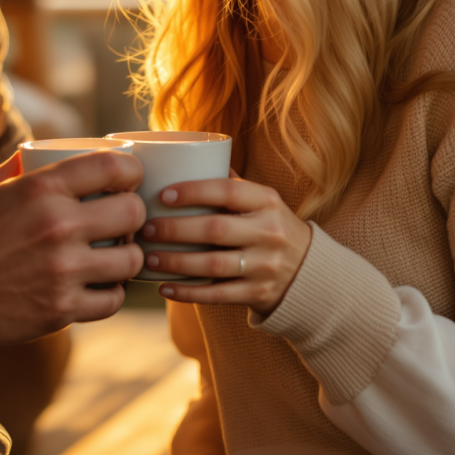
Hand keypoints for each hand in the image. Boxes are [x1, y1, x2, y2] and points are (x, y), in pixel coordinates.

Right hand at [0, 151, 145, 343]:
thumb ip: (17, 166)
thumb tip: (39, 151)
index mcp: (40, 188)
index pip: (113, 166)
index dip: (130, 170)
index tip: (128, 178)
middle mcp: (57, 226)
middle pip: (132, 212)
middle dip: (133, 213)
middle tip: (122, 219)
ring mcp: (62, 270)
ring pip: (131, 260)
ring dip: (126, 256)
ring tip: (113, 254)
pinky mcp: (62, 309)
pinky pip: (113, 300)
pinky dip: (110, 292)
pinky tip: (99, 285)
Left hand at [140, 175, 310, 314]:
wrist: (308, 270)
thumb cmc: (269, 225)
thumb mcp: (262, 200)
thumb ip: (231, 184)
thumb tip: (187, 159)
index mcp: (267, 201)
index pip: (228, 192)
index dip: (194, 192)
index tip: (163, 195)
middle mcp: (268, 232)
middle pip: (216, 230)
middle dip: (176, 230)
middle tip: (146, 228)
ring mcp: (265, 266)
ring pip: (213, 265)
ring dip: (176, 262)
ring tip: (149, 258)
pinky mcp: (258, 293)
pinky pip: (218, 295)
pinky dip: (189, 293)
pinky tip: (165, 287)